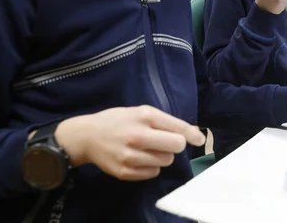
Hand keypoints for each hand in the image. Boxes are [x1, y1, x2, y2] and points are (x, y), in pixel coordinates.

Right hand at [54, 106, 204, 180]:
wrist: (87, 136)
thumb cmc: (119, 120)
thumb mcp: (142, 112)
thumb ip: (168, 122)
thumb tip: (195, 135)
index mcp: (144, 117)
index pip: (178, 129)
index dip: (192, 135)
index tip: (199, 139)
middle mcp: (137, 137)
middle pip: (176, 147)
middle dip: (175, 145)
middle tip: (164, 141)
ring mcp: (130, 157)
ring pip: (165, 162)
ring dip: (162, 156)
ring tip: (148, 148)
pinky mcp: (124, 173)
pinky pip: (153, 173)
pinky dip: (151, 167)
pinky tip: (139, 158)